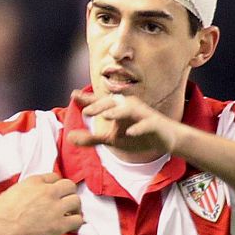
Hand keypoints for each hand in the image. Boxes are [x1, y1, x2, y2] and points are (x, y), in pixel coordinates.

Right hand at [0, 173, 82, 234]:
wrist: (0, 228)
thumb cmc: (0, 214)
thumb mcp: (11, 192)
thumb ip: (25, 190)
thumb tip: (27, 195)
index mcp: (35, 182)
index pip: (54, 177)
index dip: (56, 186)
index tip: (55, 193)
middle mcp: (48, 191)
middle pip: (69, 186)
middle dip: (68, 194)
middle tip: (66, 202)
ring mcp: (55, 207)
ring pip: (76, 201)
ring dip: (74, 208)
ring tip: (71, 214)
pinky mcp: (59, 224)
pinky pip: (77, 220)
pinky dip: (76, 223)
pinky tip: (71, 227)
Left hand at [68, 93, 183, 154]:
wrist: (165, 139)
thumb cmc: (136, 136)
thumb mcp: (111, 139)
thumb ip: (91, 138)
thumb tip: (69, 137)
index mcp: (118, 109)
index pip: (100, 102)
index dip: (87, 99)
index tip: (73, 95)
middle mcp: (129, 107)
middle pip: (113, 102)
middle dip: (99, 105)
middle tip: (86, 112)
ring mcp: (142, 115)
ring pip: (130, 109)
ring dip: (118, 112)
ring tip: (106, 116)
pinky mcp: (154, 124)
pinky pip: (147, 124)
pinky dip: (139, 128)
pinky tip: (130, 133)